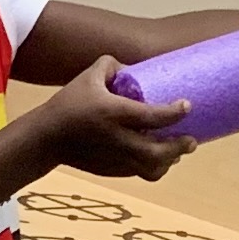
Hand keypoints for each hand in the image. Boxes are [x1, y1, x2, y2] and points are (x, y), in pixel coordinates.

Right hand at [30, 57, 196, 181]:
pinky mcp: (112, 171)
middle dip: (180, 146)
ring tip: (176, 152)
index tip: (187, 105)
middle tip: (192, 140)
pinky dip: (154, 168)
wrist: (46, 139)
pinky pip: (141, 174)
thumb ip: (111, 65)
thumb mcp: (87, 77)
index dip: (175, 112)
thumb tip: (133, 67)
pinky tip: (156, 158)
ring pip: (153, 169)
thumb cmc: (68, 104)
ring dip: (169, 161)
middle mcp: (119, 139)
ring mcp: (116, 159)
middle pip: (159, 152)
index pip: (153, 116)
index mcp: (114, 113)